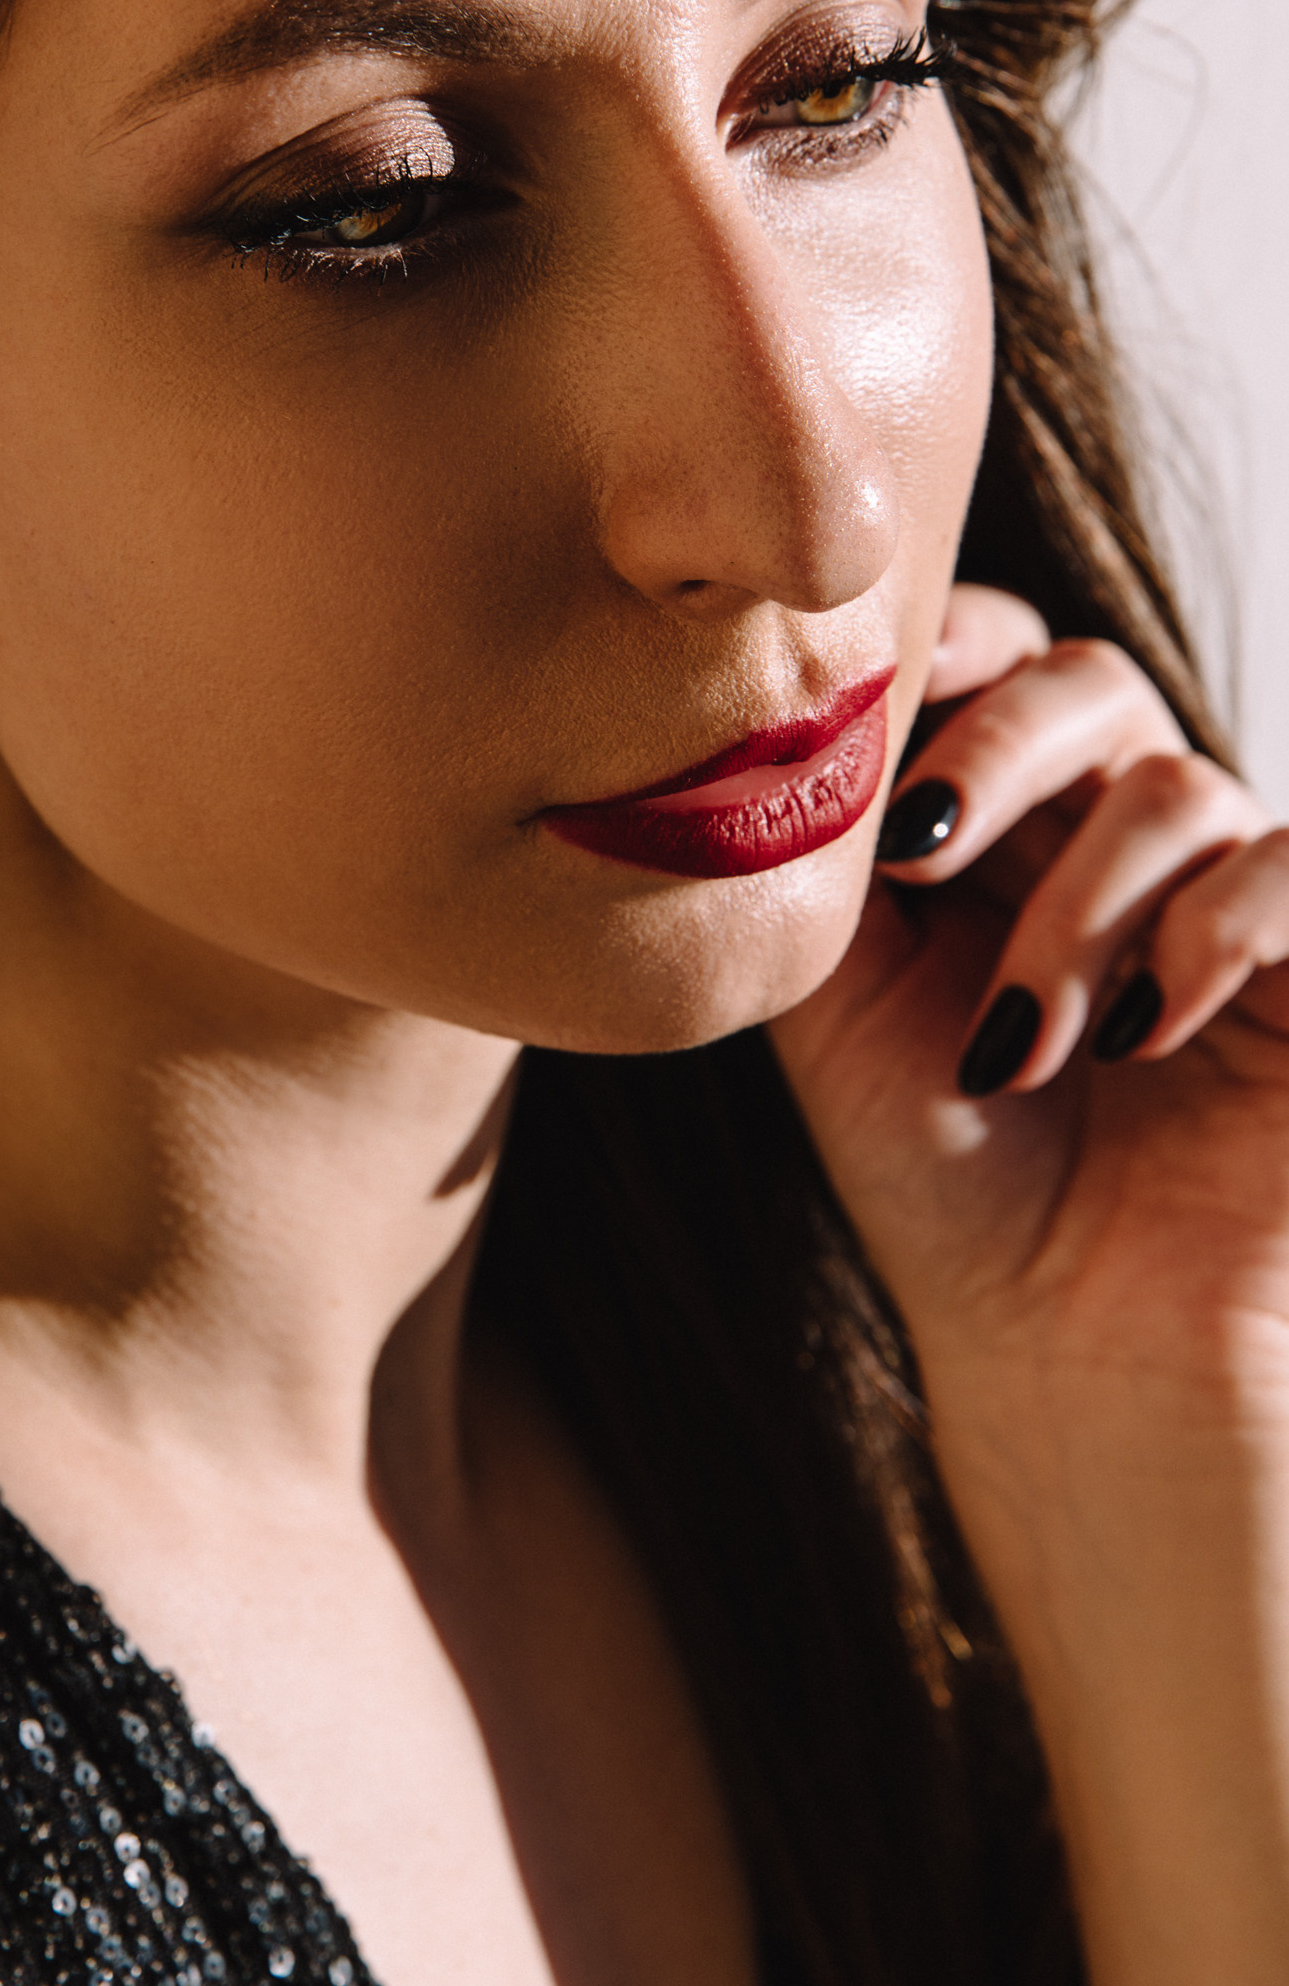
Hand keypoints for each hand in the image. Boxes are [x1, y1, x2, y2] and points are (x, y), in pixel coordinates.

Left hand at [768, 583, 1288, 1985]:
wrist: (1062, 1335)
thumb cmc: (941, 1172)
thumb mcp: (837, 1000)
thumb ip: (823, 858)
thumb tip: (765, 723)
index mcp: (998, 819)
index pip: (993, 650)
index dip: (940, 653)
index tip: (864, 734)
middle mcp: (1113, 832)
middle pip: (1085, 676)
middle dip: (995, 746)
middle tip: (917, 851)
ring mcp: (1220, 892)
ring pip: (1176, 785)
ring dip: (1077, 908)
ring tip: (1020, 1044)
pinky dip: (1210, 928)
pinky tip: (1141, 1030)